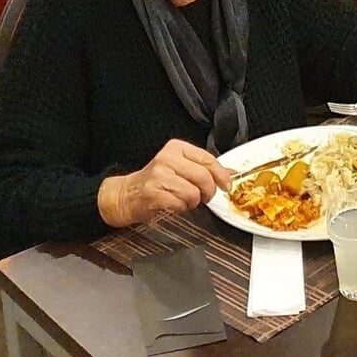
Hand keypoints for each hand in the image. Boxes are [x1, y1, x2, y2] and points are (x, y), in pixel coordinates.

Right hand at [96, 139, 232, 227]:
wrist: (127, 194)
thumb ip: (203, 168)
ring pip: (193, 193)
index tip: (226, 185)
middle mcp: (167, 158)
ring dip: (193, 202)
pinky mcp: (153, 194)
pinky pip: (180, 204)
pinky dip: (182, 208)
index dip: (221, 174)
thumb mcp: (179, 167)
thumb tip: (230, 173)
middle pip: (203, 176)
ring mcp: (159, 176)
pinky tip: (174, 204)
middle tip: (206, 197)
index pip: (207, 159)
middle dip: (209, 191)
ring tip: (184, 200)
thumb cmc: (155, 181)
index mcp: (176, 148)